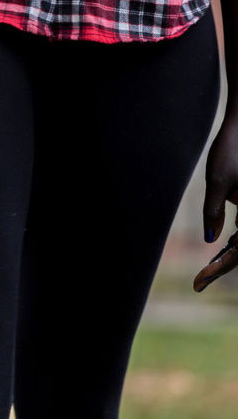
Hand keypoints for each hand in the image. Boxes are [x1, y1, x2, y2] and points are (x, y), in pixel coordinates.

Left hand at [199, 113, 237, 288]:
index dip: (219, 269)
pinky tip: (220, 250)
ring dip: (230, 255)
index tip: (198, 284)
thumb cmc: (233, 149)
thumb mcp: (218, 180)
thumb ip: (214, 211)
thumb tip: (210, 241)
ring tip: (207, 270)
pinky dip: (235, 241)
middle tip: (199, 281)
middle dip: (223, 266)